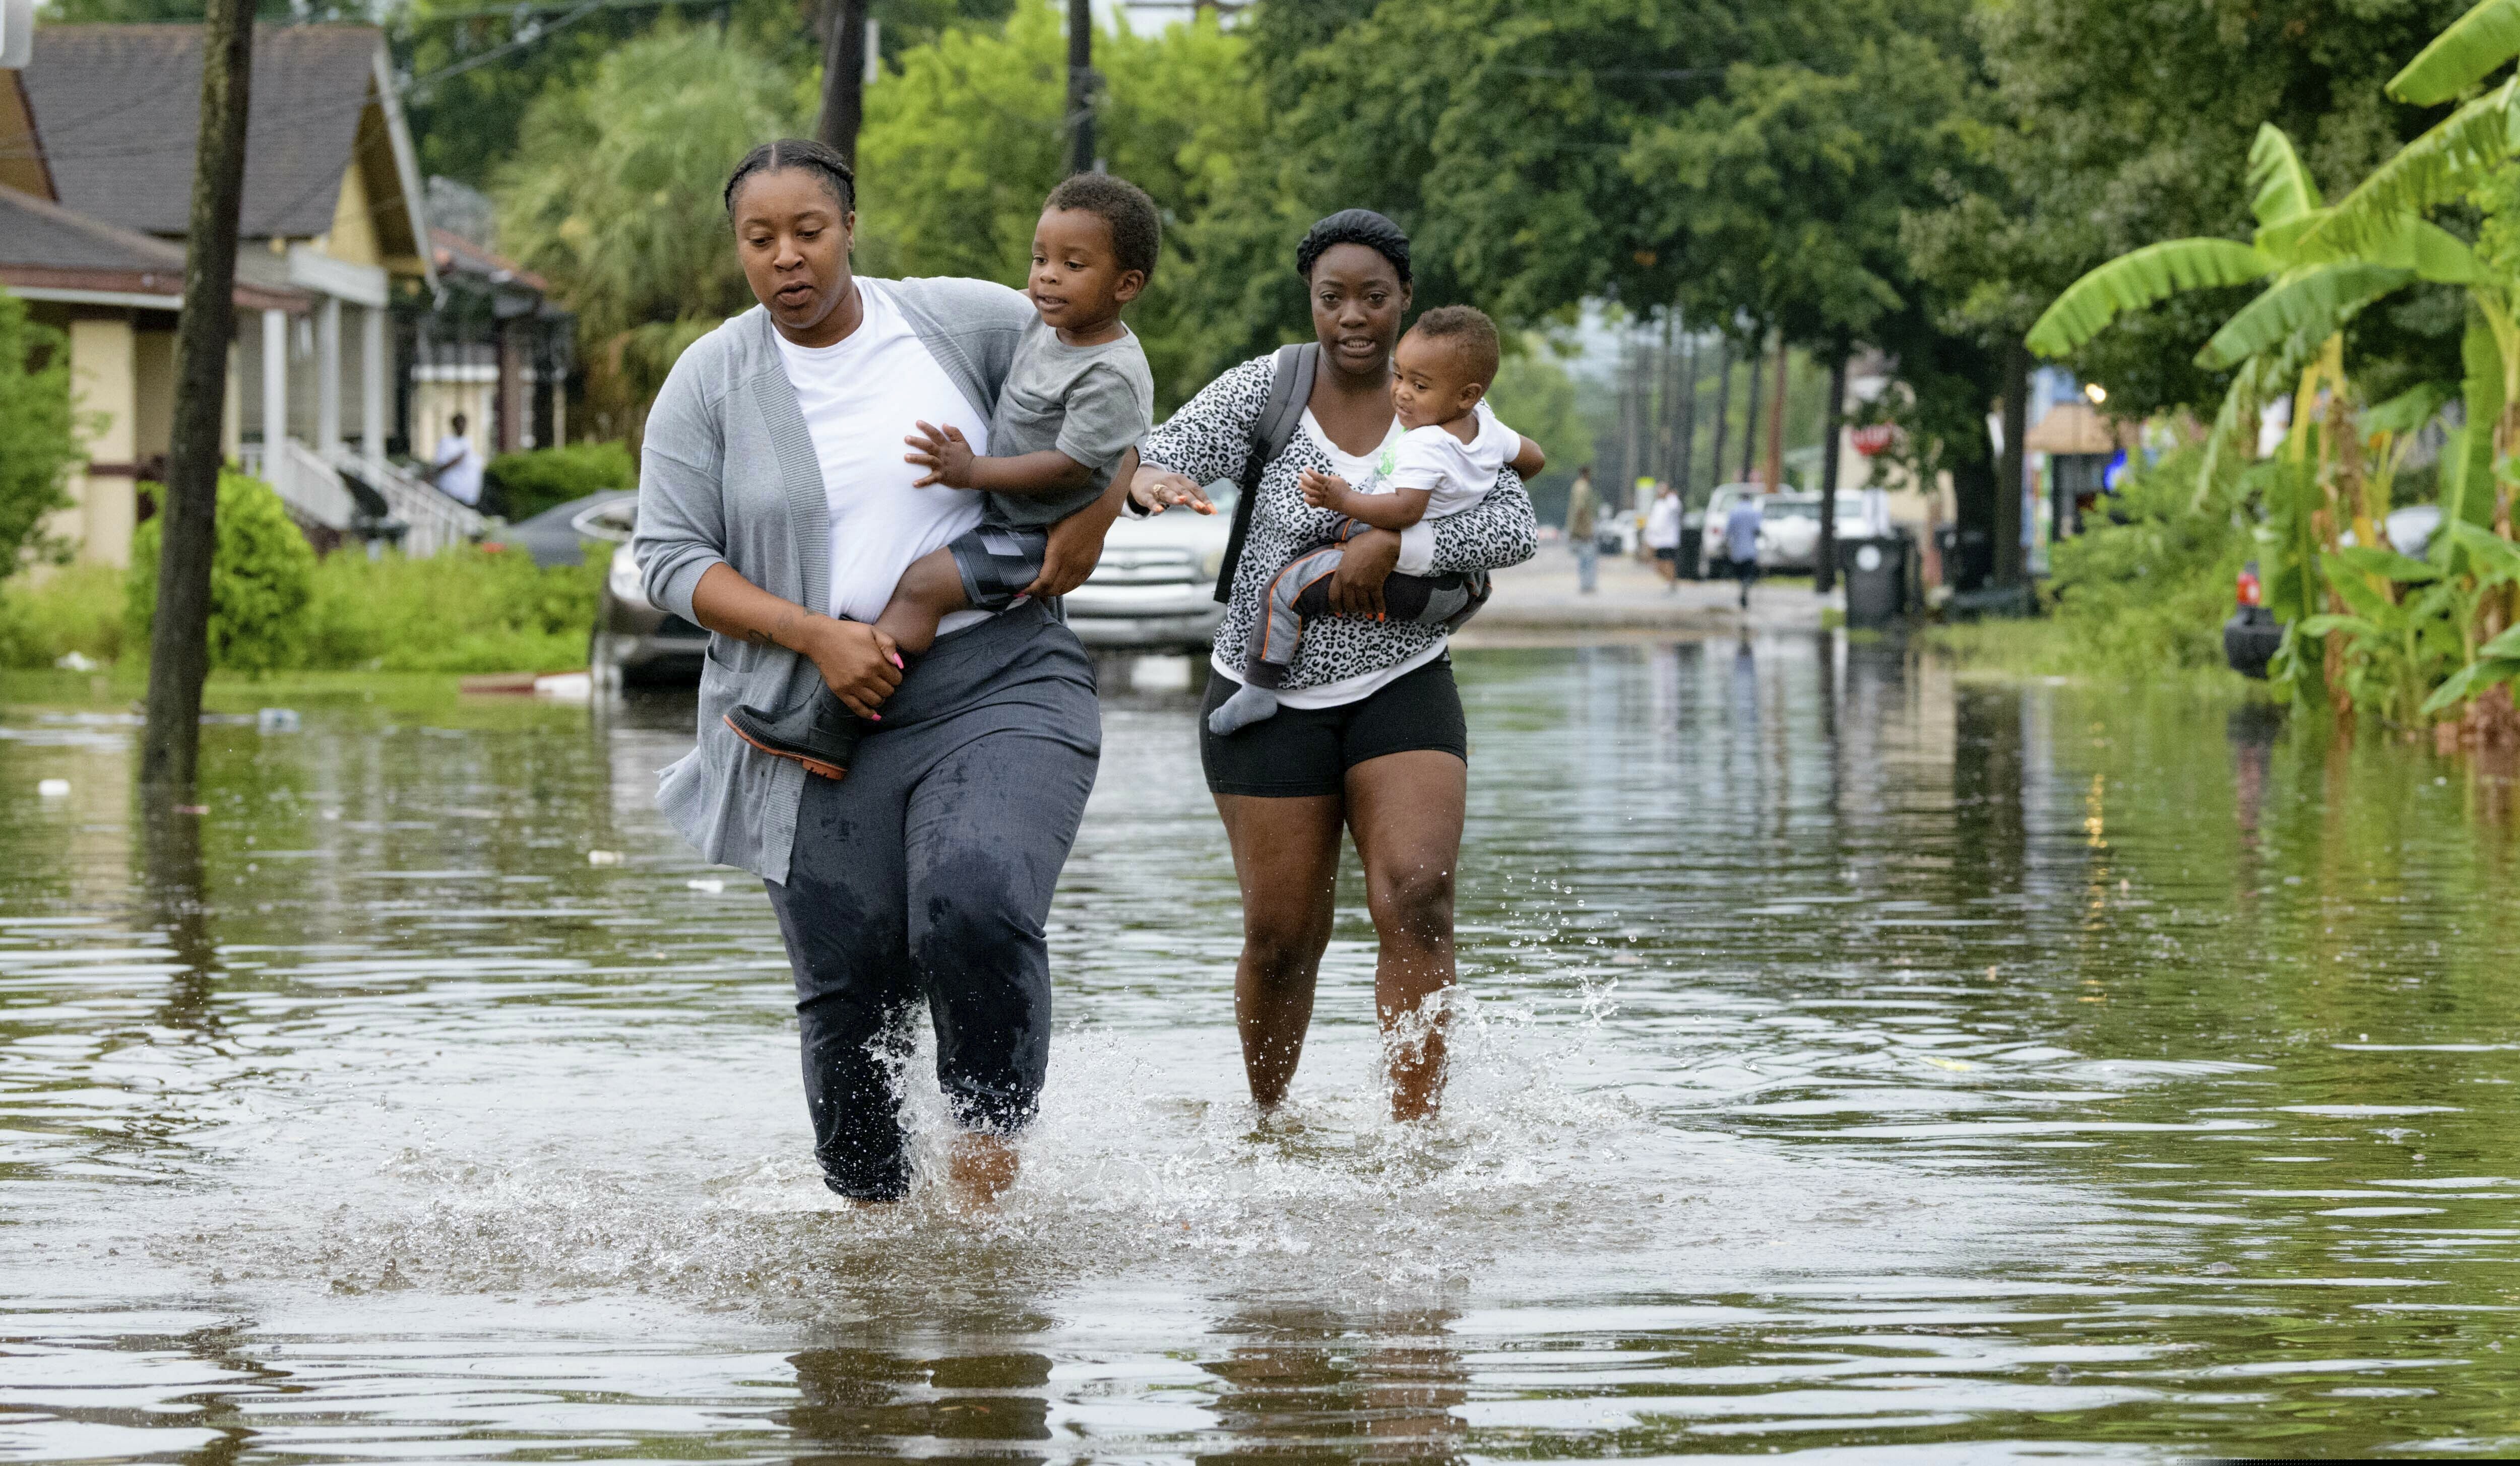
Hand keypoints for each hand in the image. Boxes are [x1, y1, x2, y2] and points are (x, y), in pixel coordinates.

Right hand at [801, 617, 903, 719]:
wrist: (820, 638)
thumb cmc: (848, 632)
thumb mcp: (872, 631)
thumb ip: (889, 646)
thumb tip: (900, 664)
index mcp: (876, 661)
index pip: (897, 679)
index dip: (895, 675)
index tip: (889, 672)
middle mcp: (865, 676)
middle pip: (888, 691)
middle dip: (889, 686)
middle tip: (882, 680)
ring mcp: (852, 686)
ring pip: (876, 701)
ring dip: (880, 697)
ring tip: (876, 690)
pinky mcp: (841, 692)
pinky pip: (858, 709)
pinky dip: (869, 714)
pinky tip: (875, 715)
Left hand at [905, 421, 975, 487]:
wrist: (974, 472)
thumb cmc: (967, 457)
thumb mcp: (962, 442)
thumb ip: (954, 432)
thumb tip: (944, 424)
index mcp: (947, 445)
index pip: (936, 434)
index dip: (927, 428)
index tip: (917, 422)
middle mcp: (943, 454)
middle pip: (929, 446)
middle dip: (917, 442)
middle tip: (906, 438)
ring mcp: (942, 465)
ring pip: (928, 460)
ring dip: (917, 459)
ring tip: (906, 457)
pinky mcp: (942, 476)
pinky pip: (931, 480)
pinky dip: (923, 482)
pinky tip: (914, 484)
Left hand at [1027, 458, 1129, 597]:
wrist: (1098, 508)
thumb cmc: (1070, 510)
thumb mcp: (1047, 520)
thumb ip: (1032, 530)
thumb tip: (1012, 535)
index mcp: (1058, 553)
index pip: (1044, 582)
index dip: (1032, 589)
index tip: (1021, 589)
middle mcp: (1071, 563)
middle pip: (1054, 589)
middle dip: (1039, 593)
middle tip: (1028, 590)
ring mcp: (1082, 565)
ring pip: (1066, 589)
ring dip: (1052, 592)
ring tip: (1041, 590)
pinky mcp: (1090, 563)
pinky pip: (1077, 583)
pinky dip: (1066, 588)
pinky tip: (1058, 586)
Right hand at [1130, 464, 1212, 514]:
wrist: (1139, 477)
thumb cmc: (1165, 486)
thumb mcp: (1180, 490)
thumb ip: (1194, 500)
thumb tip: (1209, 512)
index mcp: (1181, 479)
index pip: (1195, 488)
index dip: (1205, 499)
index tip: (1213, 511)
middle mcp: (1169, 481)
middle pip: (1183, 491)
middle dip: (1192, 499)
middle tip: (1201, 507)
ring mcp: (1156, 487)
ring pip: (1167, 492)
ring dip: (1174, 497)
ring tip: (1182, 501)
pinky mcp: (1144, 494)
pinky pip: (1150, 500)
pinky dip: (1154, 505)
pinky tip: (1160, 510)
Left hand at [1299, 469, 1349, 511]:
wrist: (1348, 502)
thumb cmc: (1344, 489)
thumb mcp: (1338, 479)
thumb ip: (1330, 477)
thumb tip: (1324, 477)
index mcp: (1328, 482)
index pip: (1317, 476)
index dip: (1310, 472)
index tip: (1306, 469)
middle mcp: (1324, 490)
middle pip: (1311, 484)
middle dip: (1303, 479)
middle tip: (1299, 475)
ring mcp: (1322, 497)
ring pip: (1310, 492)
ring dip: (1303, 488)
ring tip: (1299, 484)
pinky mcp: (1322, 504)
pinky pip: (1312, 502)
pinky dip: (1307, 499)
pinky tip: (1305, 495)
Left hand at [1328, 528, 1398, 618]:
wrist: (1383, 542)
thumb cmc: (1366, 541)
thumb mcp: (1349, 544)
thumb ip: (1341, 549)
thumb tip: (1336, 546)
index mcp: (1340, 573)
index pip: (1333, 596)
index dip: (1335, 607)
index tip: (1338, 612)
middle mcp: (1349, 582)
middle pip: (1349, 604)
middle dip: (1353, 609)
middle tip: (1357, 610)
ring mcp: (1362, 585)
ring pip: (1362, 605)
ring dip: (1366, 610)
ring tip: (1369, 611)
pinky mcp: (1375, 585)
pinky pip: (1376, 602)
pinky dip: (1379, 609)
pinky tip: (1381, 613)